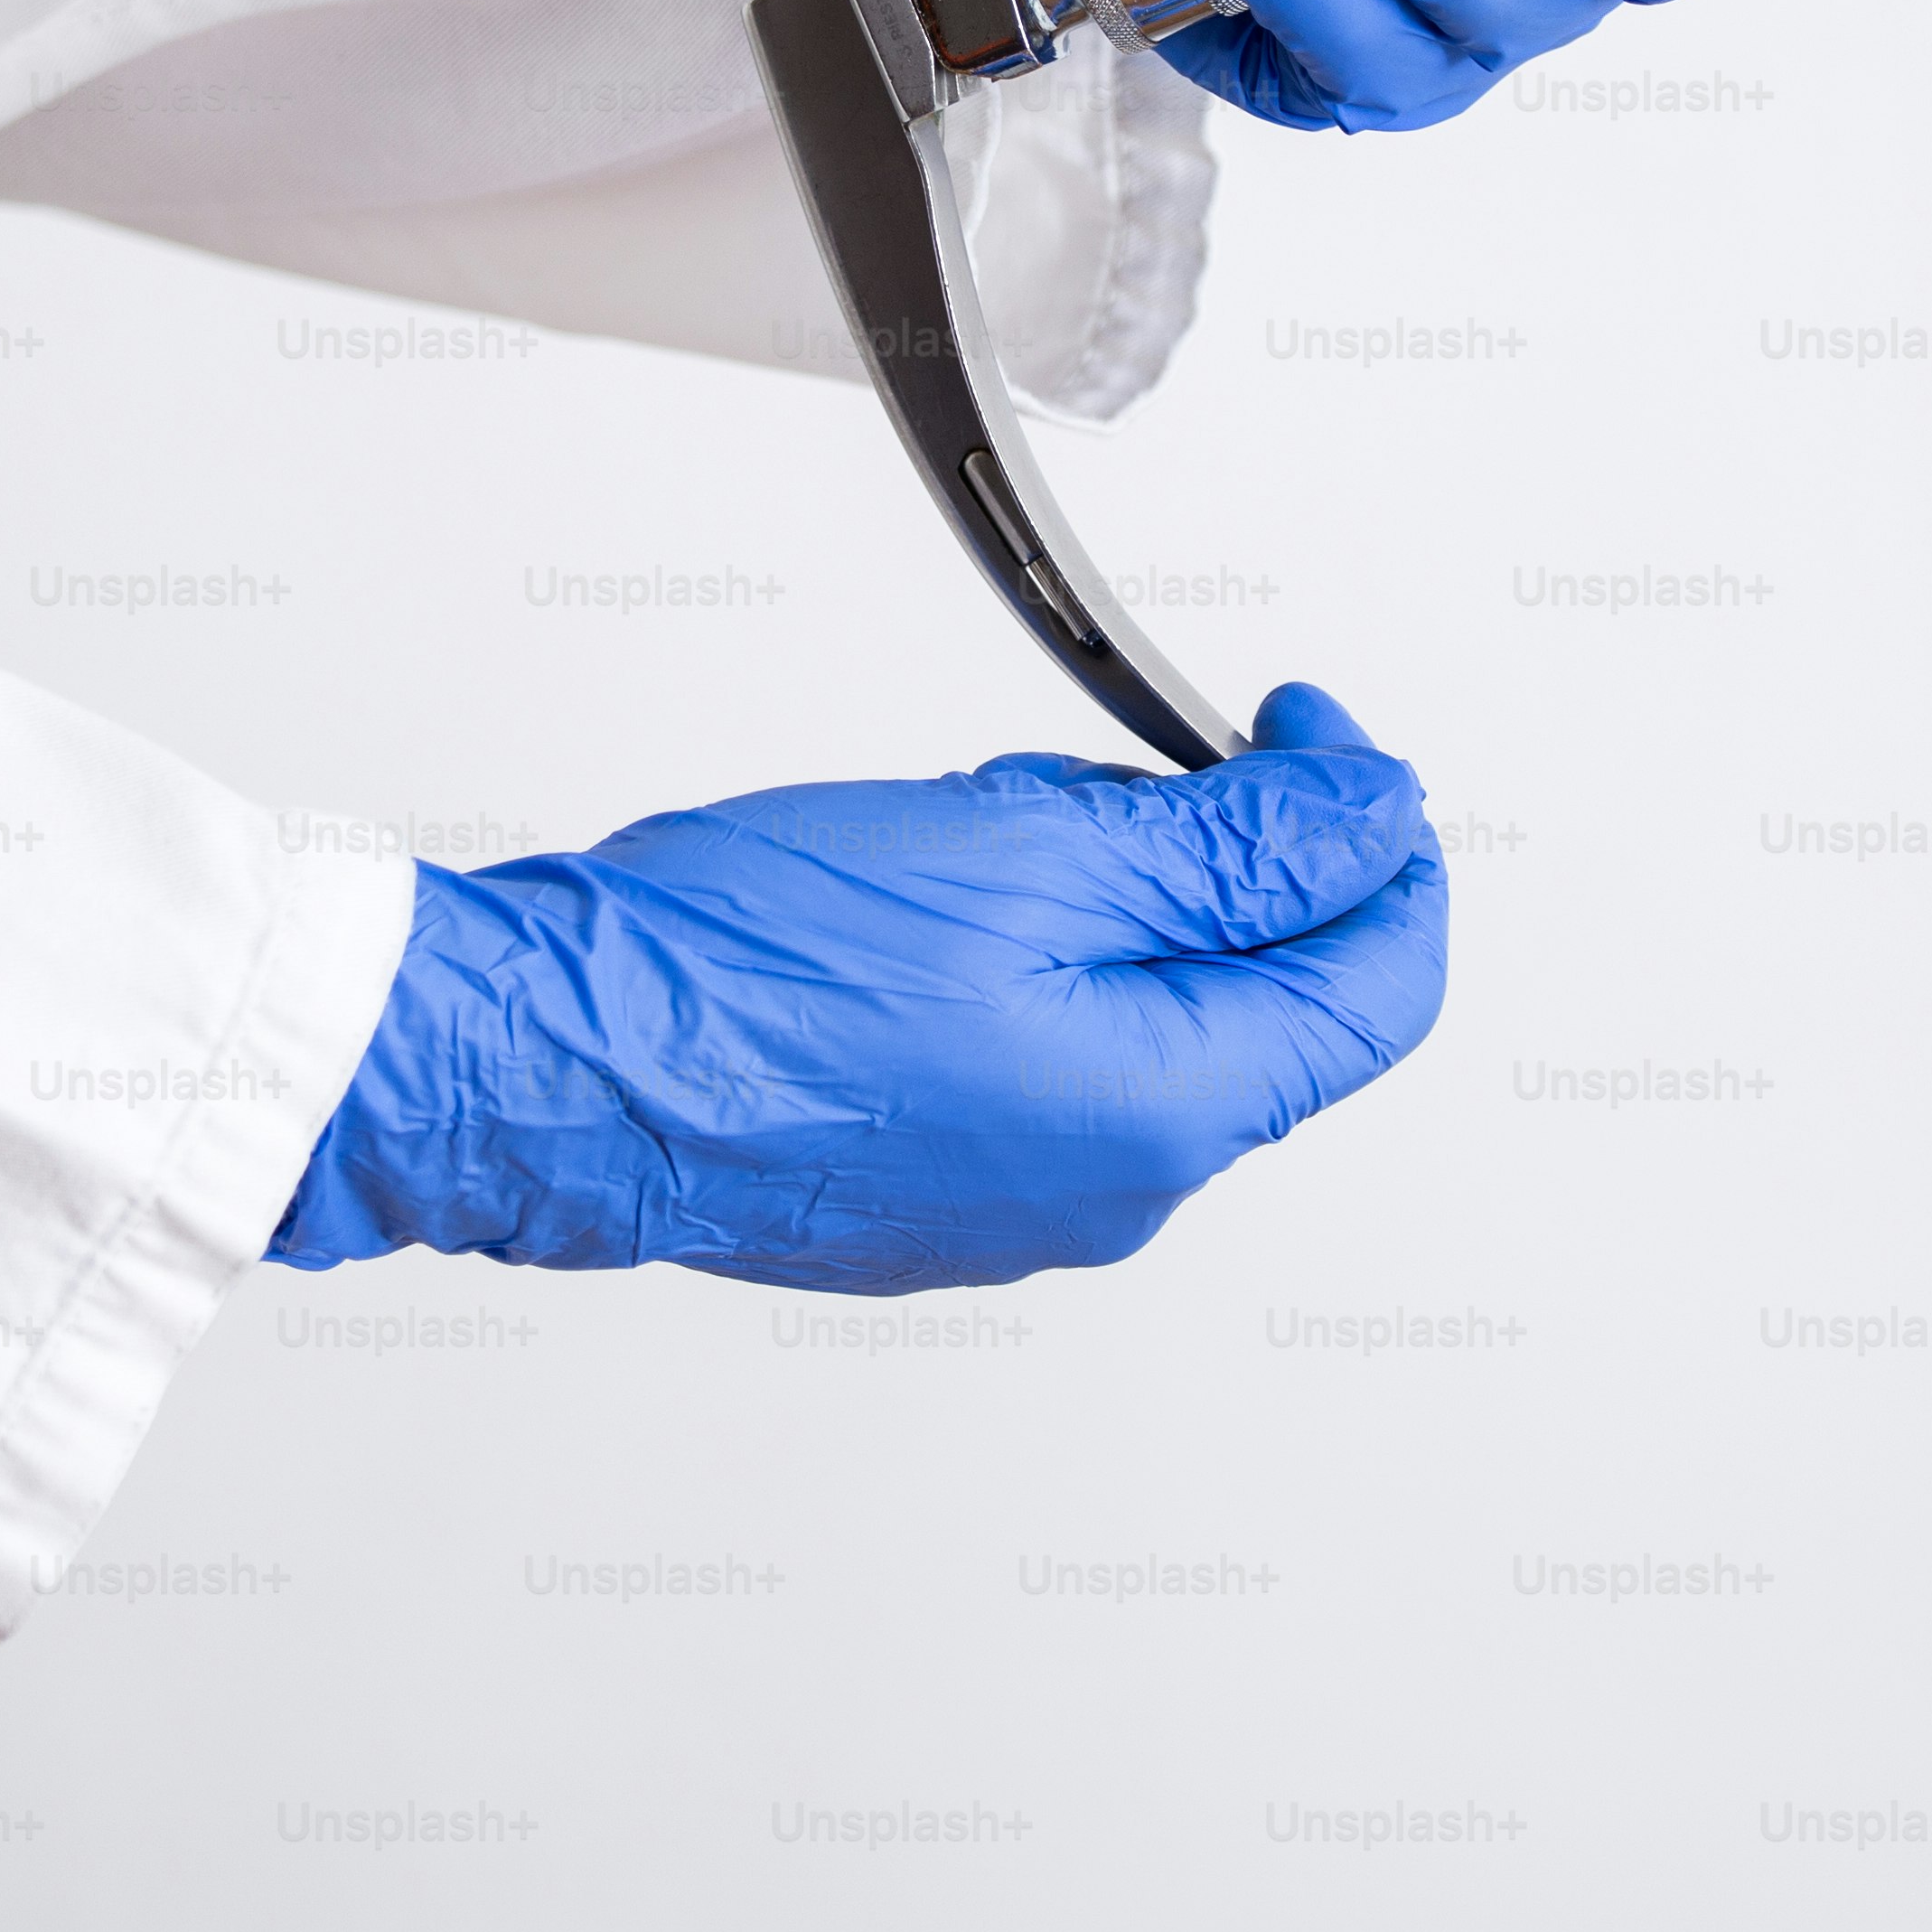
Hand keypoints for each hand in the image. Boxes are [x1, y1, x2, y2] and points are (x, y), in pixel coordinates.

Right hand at [273, 685, 1444, 1293]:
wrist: (550, 1063)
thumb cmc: (747, 963)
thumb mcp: (1028, 851)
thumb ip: (1236, 849)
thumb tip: (1381, 821)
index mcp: (1166, 1114)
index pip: (1380, 984)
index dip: (1372, 834)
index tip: (1306, 727)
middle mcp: (1114, 1190)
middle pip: (1258, 990)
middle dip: (1192, 852)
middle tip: (1056, 779)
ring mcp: (1019, 1205)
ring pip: (1139, 1007)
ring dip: (1087, 894)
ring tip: (948, 839)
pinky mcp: (937, 1192)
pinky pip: (1041, 1053)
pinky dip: (1013, 956)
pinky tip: (904, 908)